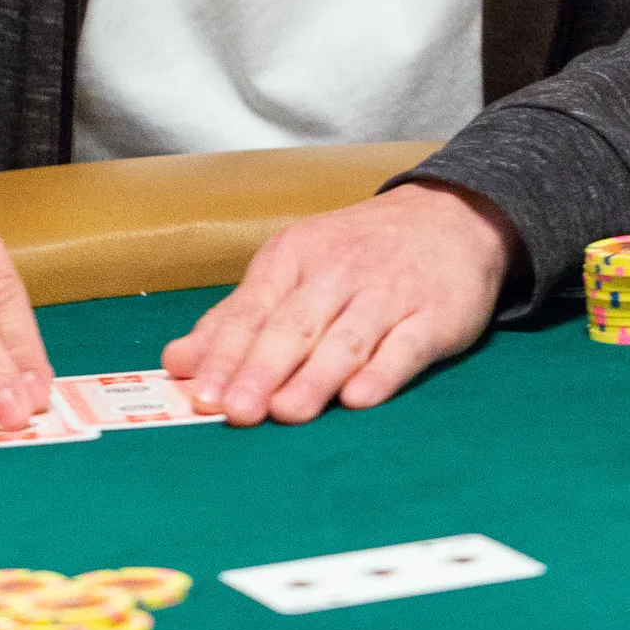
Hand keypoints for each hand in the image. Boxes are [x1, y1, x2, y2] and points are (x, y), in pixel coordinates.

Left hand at [161, 182, 517, 425]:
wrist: (451, 217)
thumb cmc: (358, 253)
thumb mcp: (294, 269)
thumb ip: (237, 319)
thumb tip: (178, 363)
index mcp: (295, 258)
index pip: (251, 311)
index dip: (224, 355)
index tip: (200, 396)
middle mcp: (339, 272)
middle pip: (294, 326)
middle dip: (261, 370)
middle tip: (234, 412)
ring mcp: (388, 292)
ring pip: (346, 339)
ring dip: (314, 377)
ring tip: (286, 413)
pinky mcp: (434, 314)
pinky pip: (406, 346)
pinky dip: (383, 372)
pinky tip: (360, 397)